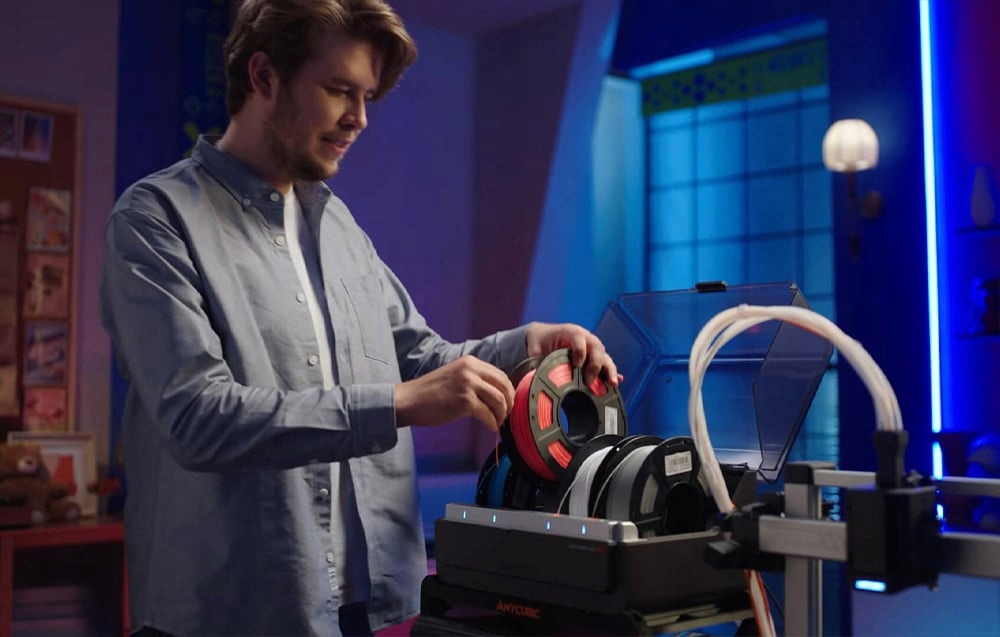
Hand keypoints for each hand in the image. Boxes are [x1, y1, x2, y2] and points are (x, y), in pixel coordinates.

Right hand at [394, 356, 515, 431]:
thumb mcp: (455, 376)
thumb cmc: (430, 392)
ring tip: (497, 422)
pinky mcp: (465, 401)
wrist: (410, 400)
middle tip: (506, 415)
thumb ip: (474, 379)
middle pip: (504, 386)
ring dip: (502, 414)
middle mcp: (471, 370)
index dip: (508, 391)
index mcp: (470, 362)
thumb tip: (495, 393)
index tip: (507, 403)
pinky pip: (488, 414)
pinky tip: (491, 427)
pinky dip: (492, 423)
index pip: (500, 375)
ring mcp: (469, 384)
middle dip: (509, 402)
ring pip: (499, 400)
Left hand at [524, 322, 620, 388]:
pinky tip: (616, 382)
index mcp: (570, 331)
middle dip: (595, 364)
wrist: (544, 337)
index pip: (578, 338)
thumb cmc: (541, 341)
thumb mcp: (535, 349)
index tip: (576, 364)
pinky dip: (611, 373)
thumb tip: (534, 375)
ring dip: (609, 370)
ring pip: (604, 356)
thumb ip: (536, 360)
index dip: (579, 351)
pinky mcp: (595, 357)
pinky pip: (606, 364)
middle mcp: (585, 338)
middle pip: (596, 348)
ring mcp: (592, 347)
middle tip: (588, 380)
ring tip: (613, 383)